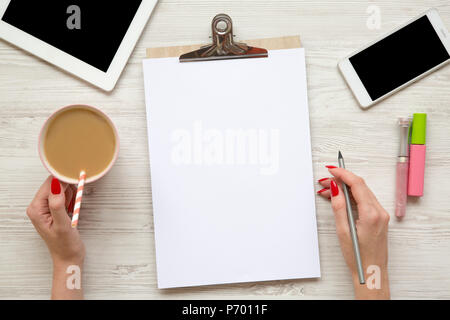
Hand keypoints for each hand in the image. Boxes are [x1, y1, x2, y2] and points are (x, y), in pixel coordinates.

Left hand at [27, 176, 84, 298]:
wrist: (69, 257)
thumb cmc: (65, 245)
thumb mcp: (63, 225)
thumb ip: (57, 205)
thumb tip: (56, 187)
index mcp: (36, 209)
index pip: (49, 185)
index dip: (63, 180)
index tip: (76, 177)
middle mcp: (38, 207)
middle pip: (54, 185)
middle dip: (68, 185)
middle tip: (78, 193)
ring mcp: (46, 208)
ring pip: (60, 189)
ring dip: (71, 191)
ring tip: (75, 204)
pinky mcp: (54, 210)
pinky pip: (63, 196)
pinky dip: (71, 197)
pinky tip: (74, 205)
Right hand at [317, 167, 389, 298]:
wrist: (371, 271)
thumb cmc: (358, 257)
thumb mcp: (343, 231)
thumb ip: (339, 207)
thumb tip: (336, 189)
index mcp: (371, 214)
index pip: (357, 185)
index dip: (343, 174)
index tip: (332, 169)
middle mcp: (379, 212)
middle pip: (360, 186)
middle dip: (341, 180)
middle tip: (325, 181)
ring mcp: (381, 214)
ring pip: (362, 192)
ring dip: (345, 188)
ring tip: (328, 190)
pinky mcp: (379, 218)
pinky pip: (365, 200)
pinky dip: (351, 196)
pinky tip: (340, 198)